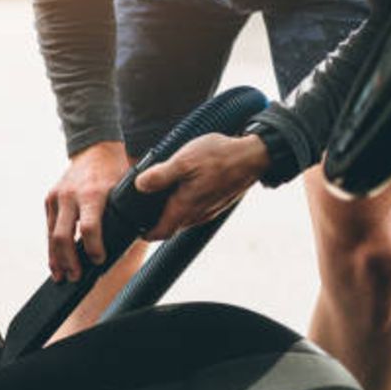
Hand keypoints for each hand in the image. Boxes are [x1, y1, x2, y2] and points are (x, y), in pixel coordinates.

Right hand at [46, 141, 128, 281]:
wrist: (95, 149)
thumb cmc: (114, 172)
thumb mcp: (123, 190)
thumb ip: (123, 215)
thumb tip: (127, 246)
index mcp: (93, 193)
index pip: (89, 227)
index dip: (94, 248)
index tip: (99, 260)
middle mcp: (71, 195)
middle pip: (64, 235)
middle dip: (69, 260)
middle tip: (76, 277)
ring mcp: (57, 196)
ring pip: (52, 234)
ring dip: (56, 258)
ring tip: (61, 276)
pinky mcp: (50, 198)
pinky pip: (49, 227)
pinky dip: (52, 246)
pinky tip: (55, 261)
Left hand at [135, 133, 269, 240]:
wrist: (254, 156)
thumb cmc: (220, 157)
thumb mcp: (184, 160)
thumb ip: (160, 175)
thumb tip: (139, 185)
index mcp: (186, 207)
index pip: (161, 232)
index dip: (146, 233)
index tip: (136, 227)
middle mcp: (198, 214)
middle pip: (171, 227)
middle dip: (156, 222)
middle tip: (142, 209)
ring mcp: (210, 210)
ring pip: (184, 219)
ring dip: (171, 213)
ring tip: (159, 198)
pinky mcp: (217, 203)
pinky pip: (196, 211)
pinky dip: (184, 206)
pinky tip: (182, 189)